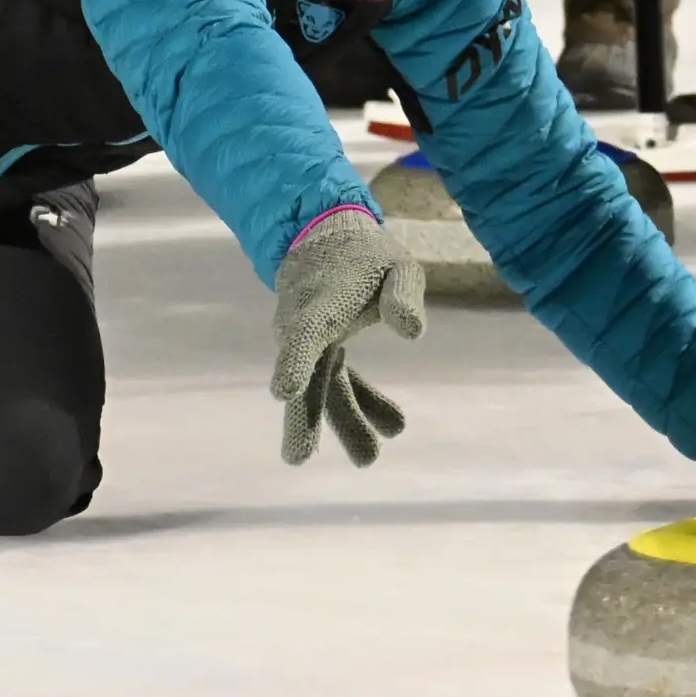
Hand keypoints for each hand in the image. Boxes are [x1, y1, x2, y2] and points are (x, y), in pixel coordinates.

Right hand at [270, 207, 423, 465]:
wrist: (325, 237)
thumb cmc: (366, 253)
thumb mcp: (398, 264)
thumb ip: (403, 294)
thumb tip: (411, 331)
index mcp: (321, 303)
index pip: (304, 334)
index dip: (294, 361)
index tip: (284, 391)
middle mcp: (304, 326)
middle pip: (302, 377)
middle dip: (302, 418)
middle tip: (297, 458)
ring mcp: (308, 342)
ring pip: (321, 388)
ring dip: (346, 420)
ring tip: (369, 459)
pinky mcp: (319, 349)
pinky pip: (335, 381)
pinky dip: (361, 404)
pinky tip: (393, 428)